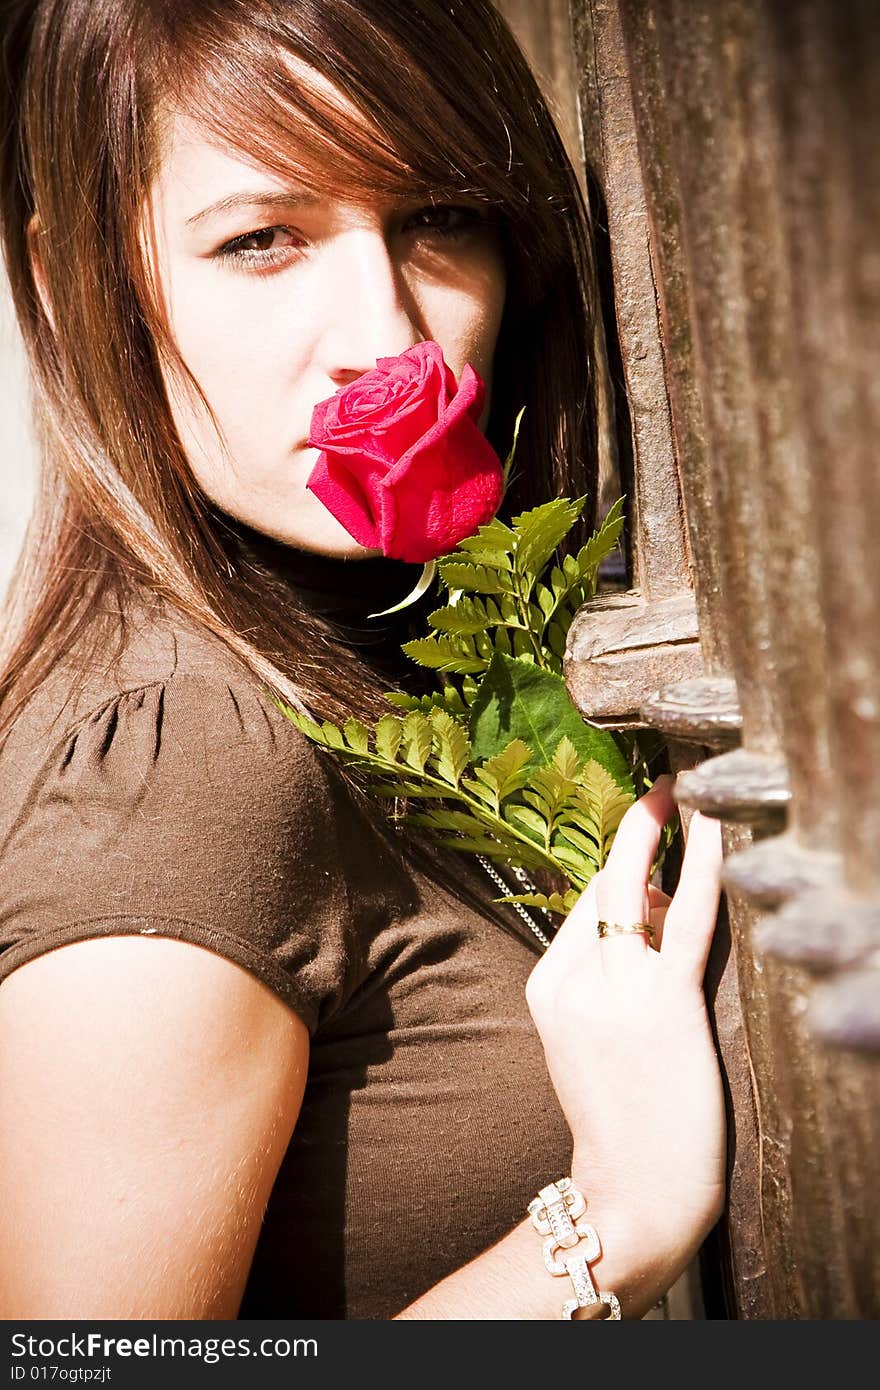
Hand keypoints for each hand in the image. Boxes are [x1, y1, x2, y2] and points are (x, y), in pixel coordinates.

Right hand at [524, 777, 725, 1305]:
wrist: (633, 1193)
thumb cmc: (623, 1121)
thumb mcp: (588, 1041)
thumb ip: (606, 976)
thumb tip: (653, 905)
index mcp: (547, 987)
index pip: (584, 904)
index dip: (624, 872)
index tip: (655, 844)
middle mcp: (574, 980)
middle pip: (603, 883)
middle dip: (635, 826)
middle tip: (664, 785)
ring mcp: (615, 990)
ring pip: (636, 888)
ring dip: (666, 832)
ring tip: (692, 793)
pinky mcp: (664, 1004)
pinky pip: (686, 918)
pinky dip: (703, 866)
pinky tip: (716, 828)